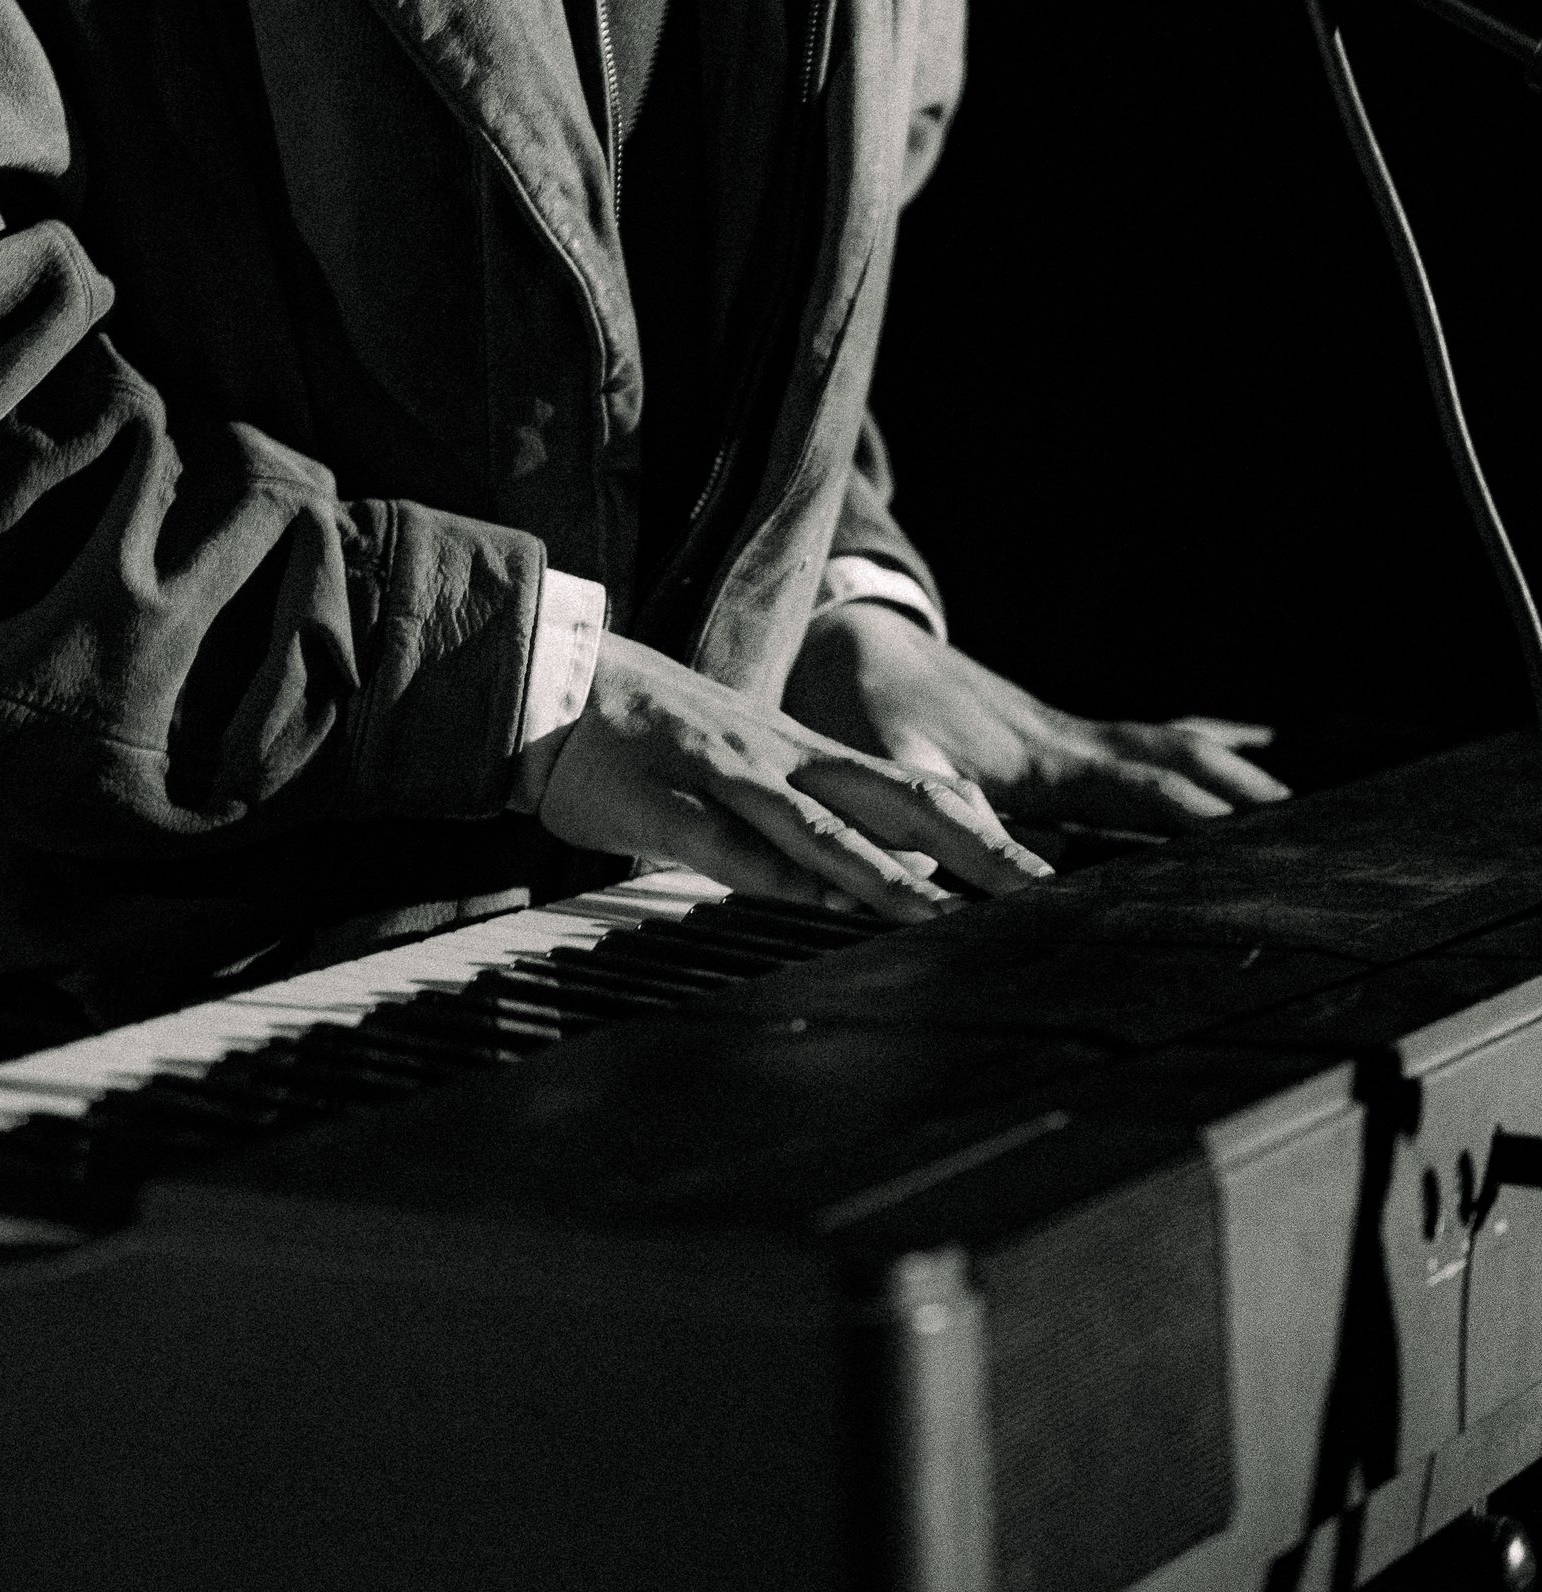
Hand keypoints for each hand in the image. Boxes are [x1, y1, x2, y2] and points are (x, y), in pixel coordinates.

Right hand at [533, 631, 1054, 921]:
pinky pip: (726, 844)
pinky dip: (776, 876)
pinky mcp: (662, 799)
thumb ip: (788, 814)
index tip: (1042, 871)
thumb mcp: (730, 766)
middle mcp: (775, 755)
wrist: (549, 678)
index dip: (977, 828)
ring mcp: (721, 773)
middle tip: (1040, 888)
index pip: (907, 789)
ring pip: (815, 825)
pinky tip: (818, 905)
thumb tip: (847, 879)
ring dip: (882, 873)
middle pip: (890, 800)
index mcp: (797, 751)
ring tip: (945, 913)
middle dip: (969, 846)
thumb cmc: (643, 734)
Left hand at [783, 605, 1288, 830]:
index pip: (1141, 791)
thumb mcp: (889, 758)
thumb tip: (963, 865)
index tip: (1246, 850)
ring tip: (1300, 820)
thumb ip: (931, 809)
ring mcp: (1074, 736)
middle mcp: (1074, 744)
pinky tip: (1250, 766)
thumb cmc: (870, 705)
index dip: (1194, 820)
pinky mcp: (1065, 739)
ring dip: (1237, 777)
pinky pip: (1150, 746)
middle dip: (1243, 800)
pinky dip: (1204, 755)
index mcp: (1045, 761)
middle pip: (1179, 766)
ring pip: (1174, 751)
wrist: (858, 635)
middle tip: (1313, 842)